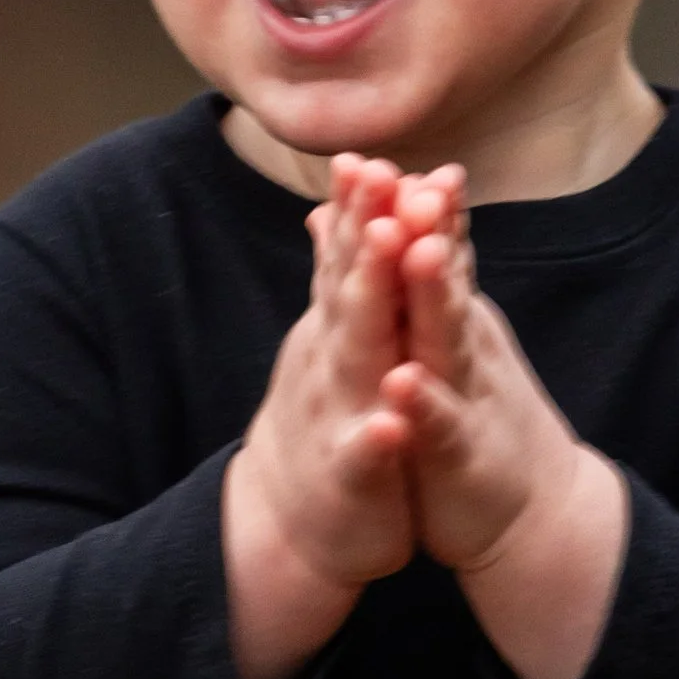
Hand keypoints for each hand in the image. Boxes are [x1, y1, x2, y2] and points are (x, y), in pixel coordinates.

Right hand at [223, 153, 419, 678]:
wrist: (288, 527)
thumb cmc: (325, 425)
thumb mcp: (332, 343)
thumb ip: (336, 277)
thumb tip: (331, 207)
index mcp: (337, 330)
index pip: (350, 257)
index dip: (361, 205)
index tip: (374, 151)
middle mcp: (331, 361)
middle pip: (350, 287)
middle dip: (366, 231)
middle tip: (381, 175)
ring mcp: (337, 415)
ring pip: (355, 355)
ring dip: (368, 303)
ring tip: (390, 250)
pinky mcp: (351, 477)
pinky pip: (363, 455)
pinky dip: (375, 437)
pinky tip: (389, 422)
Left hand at [379, 177, 629, 678]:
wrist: (533, 513)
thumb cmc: (473, 417)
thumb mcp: (439, 338)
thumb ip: (421, 271)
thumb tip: (398, 200)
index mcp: (447, 316)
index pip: (426, 247)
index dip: (400, 203)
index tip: (365, 155)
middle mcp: (461, 344)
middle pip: (439, 275)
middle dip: (424, 224)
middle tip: (407, 173)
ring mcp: (466, 395)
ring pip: (446, 338)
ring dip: (435, 294)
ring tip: (420, 249)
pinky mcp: (463, 453)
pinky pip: (442, 425)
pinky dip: (422, 404)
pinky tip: (403, 385)